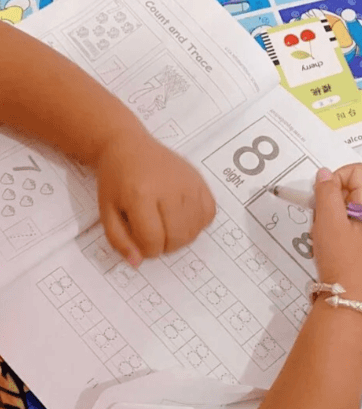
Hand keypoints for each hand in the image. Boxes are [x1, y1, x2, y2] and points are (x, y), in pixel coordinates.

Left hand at [96, 130, 215, 265]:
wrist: (128, 146)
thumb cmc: (115, 179)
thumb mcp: (106, 211)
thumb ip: (119, 240)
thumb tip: (138, 262)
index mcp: (140, 195)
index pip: (153, 240)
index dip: (147, 250)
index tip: (141, 242)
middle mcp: (169, 188)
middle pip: (177, 237)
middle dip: (165, 246)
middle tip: (154, 236)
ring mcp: (188, 183)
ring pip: (195, 229)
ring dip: (181, 237)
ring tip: (167, 227)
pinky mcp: (200, 181)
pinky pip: (209, 213)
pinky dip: (198, 223)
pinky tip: (183, 217)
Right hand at [311, 164, 361, 303]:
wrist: (346, 297)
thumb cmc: (340, 259)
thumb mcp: (329, 221)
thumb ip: (326, 192)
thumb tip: (324, 172)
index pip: (356, 171)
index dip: (336, 177)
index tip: (323, 197)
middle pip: (348, 187)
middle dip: (328, 199)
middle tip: (321, 219)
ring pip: (341, 206)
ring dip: (326, 215)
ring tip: (322, 234)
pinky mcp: (357, 242)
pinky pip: (341, 223)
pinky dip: (329, 227)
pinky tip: (324, 242)